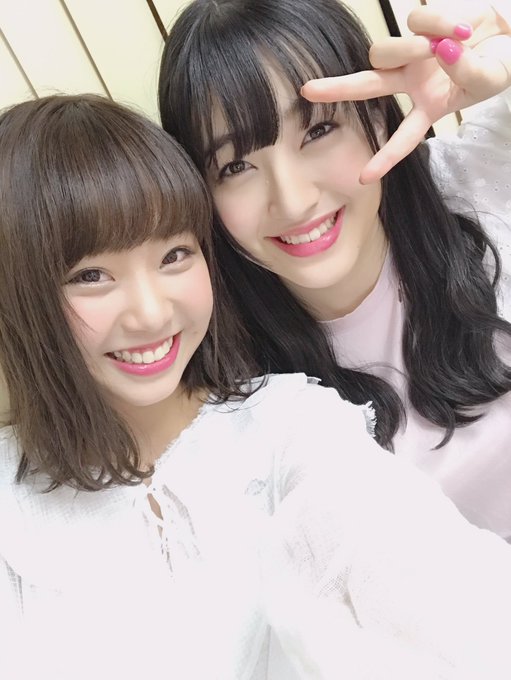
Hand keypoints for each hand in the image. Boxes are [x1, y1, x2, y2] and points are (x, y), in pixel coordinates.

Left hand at [301, 1, 510, 182]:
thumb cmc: (499, 63)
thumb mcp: (490, 79)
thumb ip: (468, 73)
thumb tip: (442, 52)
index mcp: (428, 107)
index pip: (403, 138)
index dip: (385, 158)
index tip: (363, 179)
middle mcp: (411, 83)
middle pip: (366, 86)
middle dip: (337, 89)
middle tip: (307, 91)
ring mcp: (412, 54)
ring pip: (385, 52)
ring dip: (412, 48)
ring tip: (454, 42)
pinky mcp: (419, 25)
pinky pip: (415, 22)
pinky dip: (439, 22)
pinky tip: (461, 28)